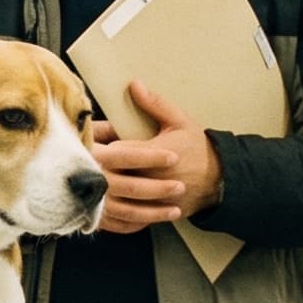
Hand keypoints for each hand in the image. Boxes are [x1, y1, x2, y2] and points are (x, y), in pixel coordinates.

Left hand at [89, 82, 222, 234]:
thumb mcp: (179, 121)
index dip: (101, 144)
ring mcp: (151, 201)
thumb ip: (154, 104)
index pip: (116, 151)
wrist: (219, 180)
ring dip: (101, 189)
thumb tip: (133, 85)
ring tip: (88, 178)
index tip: (90, 138)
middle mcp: (151, 180)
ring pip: (116, 199)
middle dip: (97, 167)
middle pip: (111, 175)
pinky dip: (114, 211)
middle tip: (83, 157)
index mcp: (155, 155)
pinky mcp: (153, 214)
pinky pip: (126, 218)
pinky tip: (103, 202)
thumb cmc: (197, 148)